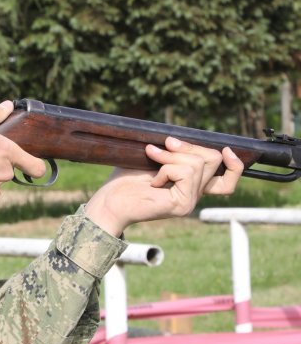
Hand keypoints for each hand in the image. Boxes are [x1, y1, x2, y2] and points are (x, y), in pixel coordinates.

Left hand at [85, 137, 243, 235]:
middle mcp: (194, 195)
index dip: (234, 165)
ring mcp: (190, 202)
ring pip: (198, 163)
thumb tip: (180, 139)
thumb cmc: (125, 180)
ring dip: (170, 157)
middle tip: (157, 149)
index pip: (228, 181)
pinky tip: (153, 180)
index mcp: (190, 185)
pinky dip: (167, 168)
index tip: (227, 149)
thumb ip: (173, 152)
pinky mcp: (182, 204)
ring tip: (151, 161)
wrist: (108, 201)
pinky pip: (186, 172)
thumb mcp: (153, 159)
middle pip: (213, 159)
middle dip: (186, 147)